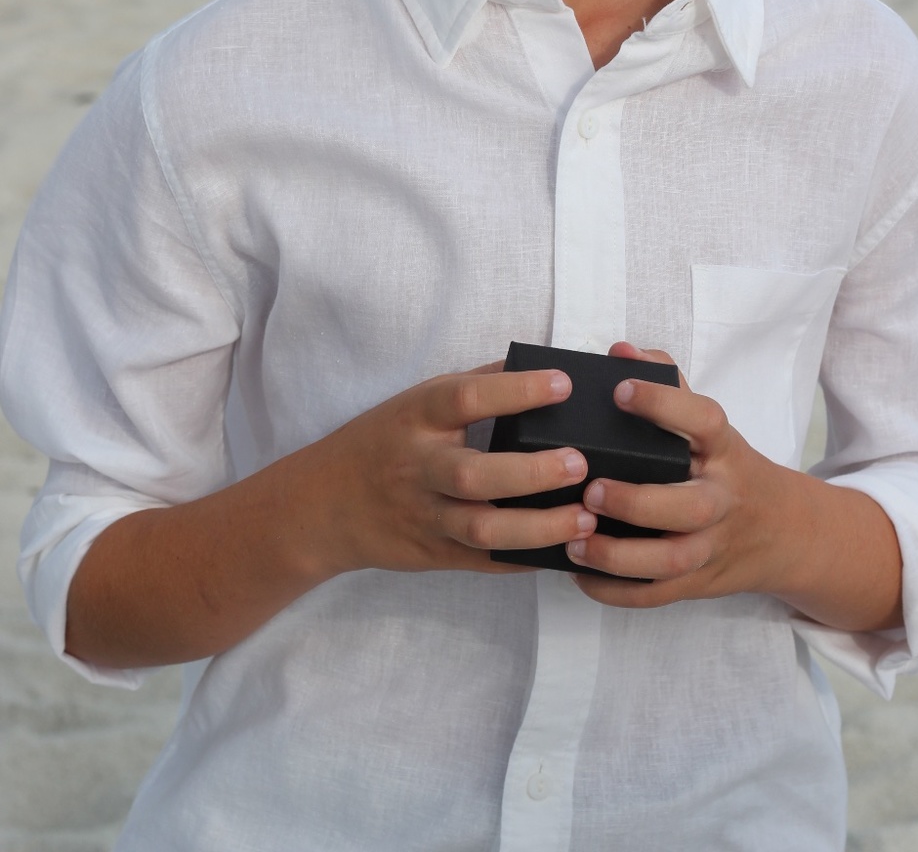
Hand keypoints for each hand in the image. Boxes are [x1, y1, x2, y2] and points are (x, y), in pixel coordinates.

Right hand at [298, 362, 596, 578]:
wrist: (322, 506)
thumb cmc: (383, 442)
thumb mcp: (416, 402)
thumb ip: (475, 385)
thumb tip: (539, 365)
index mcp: (416, 417)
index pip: (466, 398)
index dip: (516, 390)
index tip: (563, 384)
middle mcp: (417, 467)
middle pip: (472, 473)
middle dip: (531, 472)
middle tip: (580, 463)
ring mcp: (424, 515)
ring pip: (481, 528)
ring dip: (537, 527)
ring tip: (585, 518)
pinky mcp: (433, 554)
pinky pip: (484, 562)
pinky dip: (525, 560)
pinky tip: (564, 552)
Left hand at [562, 342, 789, 606]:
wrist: (786, 533)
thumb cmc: (727, 467)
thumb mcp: (710, 427)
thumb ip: (667, 383)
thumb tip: (619, 351)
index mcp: (725, 450)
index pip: (704, 421)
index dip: (665, 404)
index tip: (620, 390)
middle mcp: (723, 498)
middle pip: (690, 506)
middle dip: (637, 501)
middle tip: (590, 489)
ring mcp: (713, 545)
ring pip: (672, 559)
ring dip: (619, 555)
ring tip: (572, 540)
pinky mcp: (699, 582)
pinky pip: (658, 594)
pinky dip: (616, 590)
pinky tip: (578, 573)